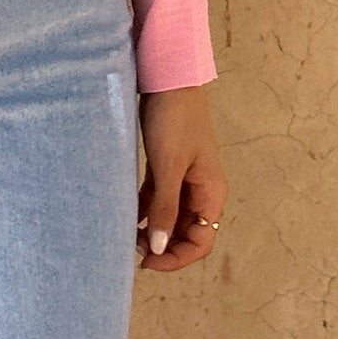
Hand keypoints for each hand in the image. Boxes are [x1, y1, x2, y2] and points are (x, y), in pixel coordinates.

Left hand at [135, 84, 226, 273]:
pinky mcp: (168, 165)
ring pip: (171, 215)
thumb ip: (164, 207)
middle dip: (164, 245)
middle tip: (132, 250)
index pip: (201, 240)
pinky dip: (146, 210)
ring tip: (126, 235)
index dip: (176, 257)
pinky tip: (127, 215)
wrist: (169, 77)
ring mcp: (184, 178)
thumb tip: (158, 248)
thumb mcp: (169, 166)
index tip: (147, 261)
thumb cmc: (173, 120)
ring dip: (153, 229)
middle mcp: (201, 190)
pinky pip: (159, 198)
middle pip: (187, 231)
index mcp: (211, 193)